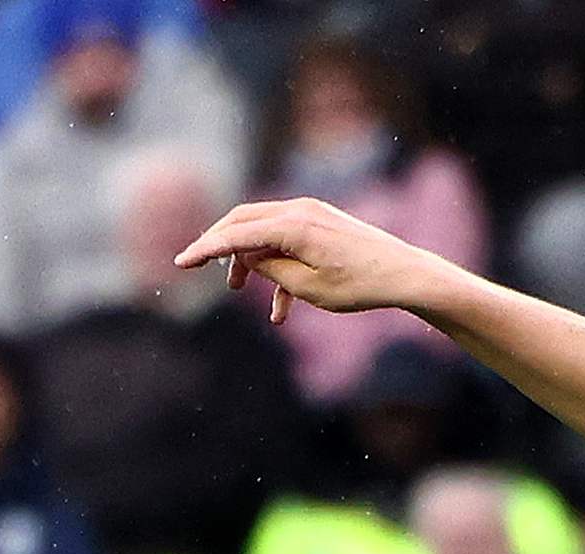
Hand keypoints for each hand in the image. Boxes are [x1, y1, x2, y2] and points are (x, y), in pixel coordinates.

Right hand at [172, 197, 463, 325]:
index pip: (235, 234)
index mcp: (292, 225)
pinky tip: (280, 312)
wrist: (405, 274)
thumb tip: (246, 256)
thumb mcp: (306, 286)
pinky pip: (284, 240)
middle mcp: (299, 211)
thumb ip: (269, 268)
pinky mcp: (321, 224)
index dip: (204, 249)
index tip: (180, 264)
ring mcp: (311, 214)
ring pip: (261, 231)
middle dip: (220, 247)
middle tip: (200, 270)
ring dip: (247, 260)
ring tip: (239, 291)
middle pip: (242, 221)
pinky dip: (276, 268)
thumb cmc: (359, 284)